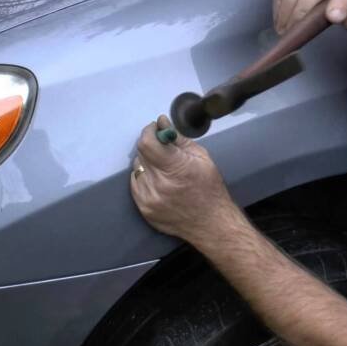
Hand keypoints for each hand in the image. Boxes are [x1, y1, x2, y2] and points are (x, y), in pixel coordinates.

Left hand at [130, 115, 239, 243]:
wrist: (211, 223)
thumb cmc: (210, 188)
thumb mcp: (201, 157)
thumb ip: (178, 139)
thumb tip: (162, 122)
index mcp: (176, 169)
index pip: (147, 143)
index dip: (149, 132)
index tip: (155, 129)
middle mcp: (158, 185)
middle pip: (141, 154)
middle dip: (151, 146)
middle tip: (163, 150)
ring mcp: (149, 199)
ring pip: (137, 168)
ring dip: (147, 163)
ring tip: (164, 170)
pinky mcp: (144, 209)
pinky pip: (136, 184)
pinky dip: (145, 178)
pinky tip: (160, 182)